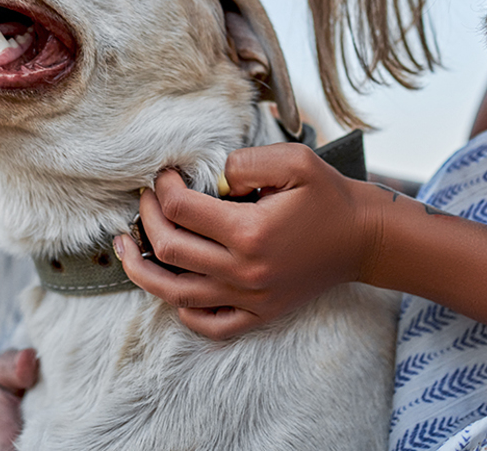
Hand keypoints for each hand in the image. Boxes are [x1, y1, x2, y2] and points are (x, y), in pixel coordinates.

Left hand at [114, 143, 388, 338]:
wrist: (364, 239)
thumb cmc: (329, 196)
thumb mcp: (294, 161)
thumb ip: (244, 163)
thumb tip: (209, 175)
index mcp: (249, 232)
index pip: (181, 210)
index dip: (163, 187)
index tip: (164, 174)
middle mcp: (244, 271)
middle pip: (168, 250)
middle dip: (146, 219)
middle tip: (145, 199)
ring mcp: (250, 298)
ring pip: (175, 294)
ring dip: (141, 270)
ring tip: (123, 248)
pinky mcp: (259, 314)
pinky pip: (209, 324)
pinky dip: (182, 310)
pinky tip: (171, 286)